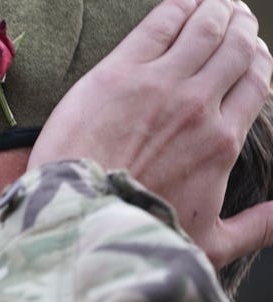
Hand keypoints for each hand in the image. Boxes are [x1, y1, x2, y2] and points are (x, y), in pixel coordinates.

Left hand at [28, 0, 272, 268]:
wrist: (80, 220)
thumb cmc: (139, 234)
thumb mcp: (208, 243)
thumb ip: (255, 227)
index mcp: (221, 142)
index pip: (254, 82)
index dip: (257, 61)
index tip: (252, 52)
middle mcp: (197, 106)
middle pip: (233, 50)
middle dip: (241, 29)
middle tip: (237, 18)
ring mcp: (158, 86)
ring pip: (203, 30)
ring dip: (217, 10)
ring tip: (219, 2)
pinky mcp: (116, 74)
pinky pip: (159, 25)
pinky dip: (180, 6)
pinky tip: (187, 0)